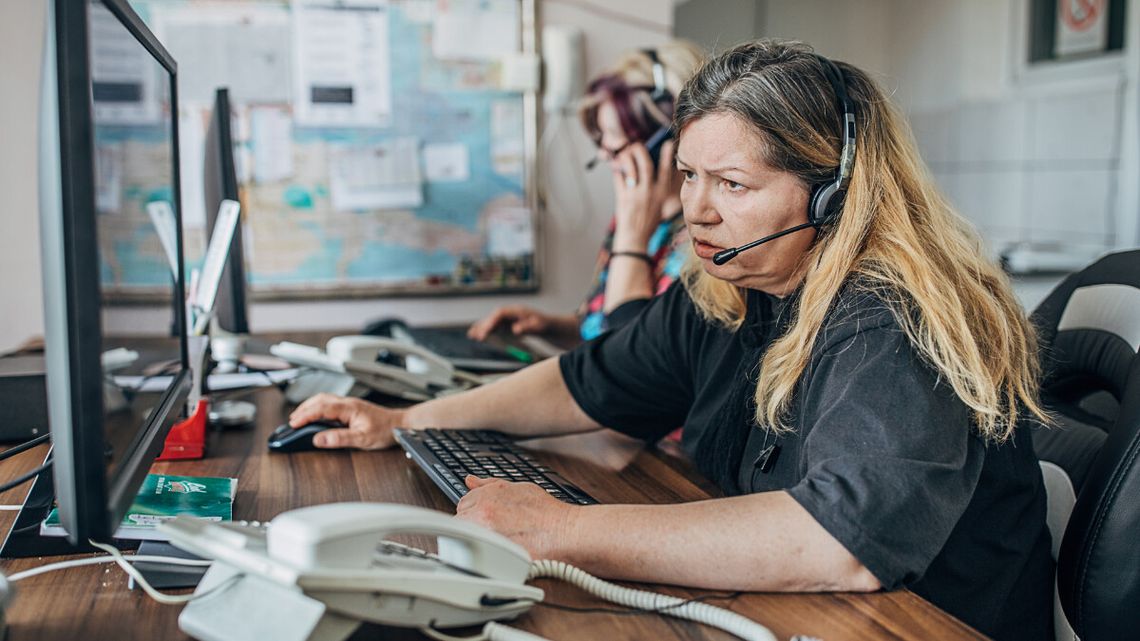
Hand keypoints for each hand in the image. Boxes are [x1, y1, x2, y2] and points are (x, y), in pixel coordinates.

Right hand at [288, 393, 404, 449]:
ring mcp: (349, 404)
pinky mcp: (351, 408)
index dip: (305, 415)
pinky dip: (318, 408)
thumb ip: (339, 438)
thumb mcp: (362, 438)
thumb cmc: (385, 430)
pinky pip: (329, 403)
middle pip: (319, 400)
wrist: (400, 425)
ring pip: (324, 399)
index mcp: (349, 408)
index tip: (293, 424)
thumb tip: (319, 439)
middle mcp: (347, 403)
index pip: (321, 408)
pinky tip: (316, 415)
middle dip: (303, 410)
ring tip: (299, 418)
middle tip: (292, 422)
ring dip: (309, 407)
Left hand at [455, 476, 576, 558]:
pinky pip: (475, 555)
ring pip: (466, 538)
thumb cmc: (546, 513)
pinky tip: (498, 553)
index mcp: (487, 495)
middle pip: (461, 519)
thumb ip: (489, 484)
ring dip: (476, 539)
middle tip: (492, 530)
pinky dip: (483, 555)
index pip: (464, 502)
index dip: (475, 510)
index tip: (484, 516)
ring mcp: (485, 534)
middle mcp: (483, 513)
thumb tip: (470, 480)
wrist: (562, 532)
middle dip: (471, 524)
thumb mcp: (518, 487)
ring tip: (497, 542)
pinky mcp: (490, 554)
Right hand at [468, 305, 554, 339]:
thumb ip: (528, 327)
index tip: (485, 332)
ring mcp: (510, 318)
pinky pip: (496, 327)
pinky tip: (479, 335)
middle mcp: (511, 313)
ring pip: (493, 321)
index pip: (500, 314)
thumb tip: (515, 329)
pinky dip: (488, 330)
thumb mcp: (539, 327)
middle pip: (494, 317)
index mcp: (517, 311)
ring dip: (483, 327)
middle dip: (484, 326)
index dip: (491, 322)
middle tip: (476, 337)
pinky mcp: (509, 324)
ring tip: (471, 334)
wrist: (550, 326)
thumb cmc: (545, 325)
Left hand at [611, 139, 675, 251]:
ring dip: (627, 158)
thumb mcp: (658, 207)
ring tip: (624, 153)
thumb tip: (645, 172)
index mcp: (661, 195)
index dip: (666, 156)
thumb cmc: (646, 223)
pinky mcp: (623, 198)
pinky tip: (615, 166)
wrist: (635, 239)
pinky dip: (617, 170)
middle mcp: (649, 193)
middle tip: (635, 145)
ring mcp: (636, 195)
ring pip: (631, 169)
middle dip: (640, 151)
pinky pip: (619, 179)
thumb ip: (655, 191)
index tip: (666, 144)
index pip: (665, 171)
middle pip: (645, 165)